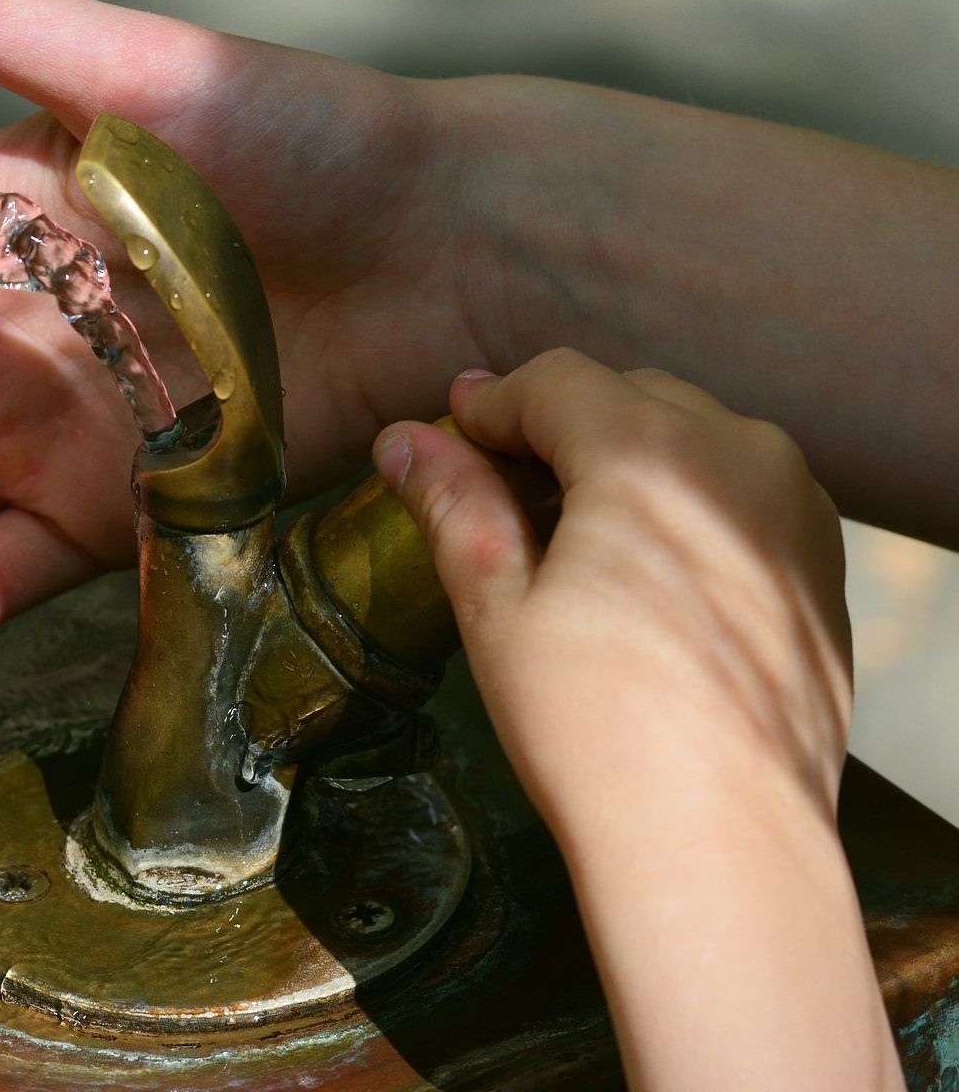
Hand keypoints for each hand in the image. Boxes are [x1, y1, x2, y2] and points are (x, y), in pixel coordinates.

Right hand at [378, 348, 899, 1090]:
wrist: (720, 844)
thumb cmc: (595, 729)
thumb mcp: (497, 606)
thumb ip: (455, 504)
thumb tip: (404, 440)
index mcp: (651, 453)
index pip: (556, 383)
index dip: (491, 403)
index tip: (451, 430)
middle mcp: (742, 457)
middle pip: (628, 397)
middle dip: (557, 424)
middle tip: (495, 475)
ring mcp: (796, 510)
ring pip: (694, 438)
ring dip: (625, 456)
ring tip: (569, 523)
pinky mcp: (823, 566)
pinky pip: (744, 492)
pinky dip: (687, 500)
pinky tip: (644, 566)